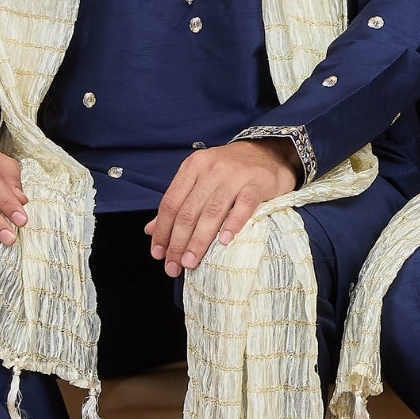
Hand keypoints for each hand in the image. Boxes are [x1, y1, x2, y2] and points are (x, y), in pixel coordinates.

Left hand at [148, 137, 297, 276]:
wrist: (269, 152)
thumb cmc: (230, 170)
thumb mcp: (200, 179)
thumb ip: (178, 203)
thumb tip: (150, 230)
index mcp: (192, 167)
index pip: (170, 203)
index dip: (162, 231)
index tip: (159, 254)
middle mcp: (211, 169)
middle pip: (188, 211)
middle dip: (178, 243)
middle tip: (174, 266)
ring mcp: (235, 175)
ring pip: (212, 212)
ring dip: (199, 240)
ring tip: (191, 262)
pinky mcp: (257, 183)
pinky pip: (243, 206)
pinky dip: (233, 224)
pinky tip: (225, 242)